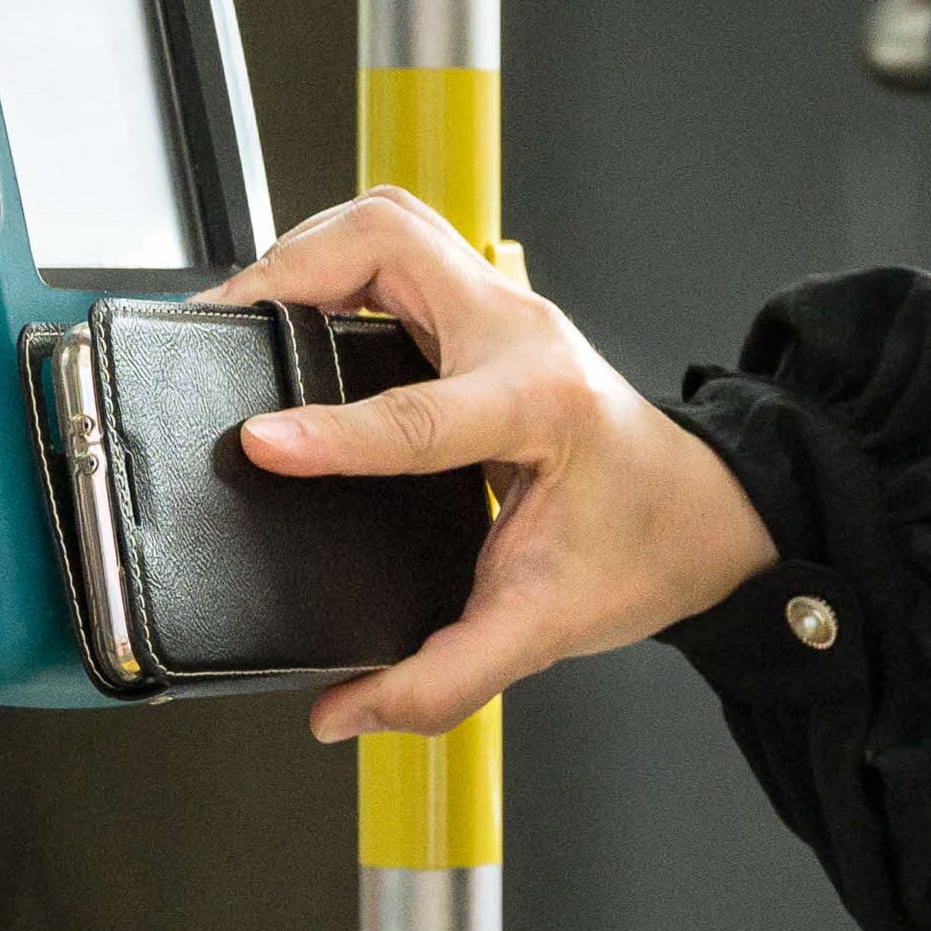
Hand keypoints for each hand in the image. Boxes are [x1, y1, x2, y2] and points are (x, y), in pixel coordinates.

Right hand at [196, 189, 775, 740]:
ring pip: (390, 219)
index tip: (259, 440)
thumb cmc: (640, 550)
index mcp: (543, 408)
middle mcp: (522, 335)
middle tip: (228, 323)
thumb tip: (344, 712)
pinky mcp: (481, 305)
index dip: (332, 431)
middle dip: (296, 265)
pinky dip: (331, 260)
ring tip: (247, 307)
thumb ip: (444, 679)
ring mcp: (503, 307)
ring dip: (309, 248)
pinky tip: (294, 303)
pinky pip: (394, 244)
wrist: (701, 513)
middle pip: (394, 240)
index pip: (419, 413)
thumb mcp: (547, 629)